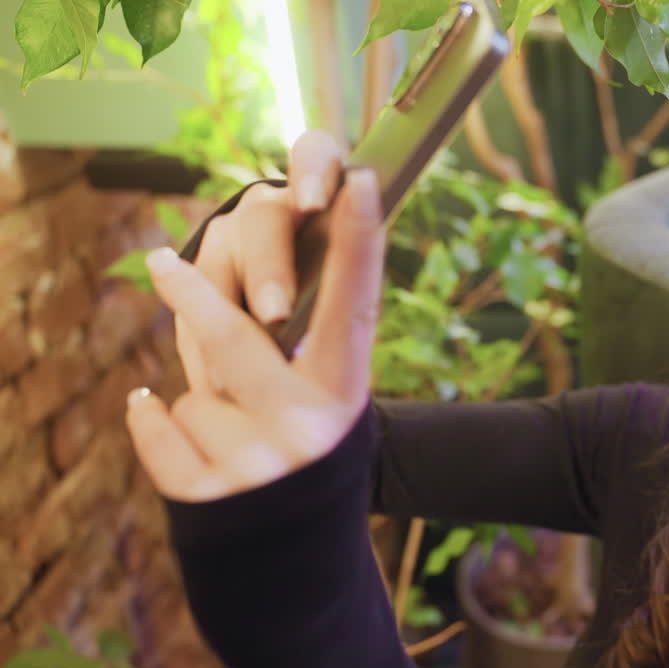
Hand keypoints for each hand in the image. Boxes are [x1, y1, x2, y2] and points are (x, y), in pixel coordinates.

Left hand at [125, 167, 383, 501]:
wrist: (291, 556)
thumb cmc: (304, 451)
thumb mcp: (319, 404)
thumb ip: (294, 346)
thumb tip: (221, 270)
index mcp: (346, 397)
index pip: (357, 306)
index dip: (361, 243)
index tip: (366, 182)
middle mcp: (310, 431)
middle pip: (235, 336)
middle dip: (192, 295)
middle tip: (160, 260)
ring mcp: (257, 468)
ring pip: (189, 390)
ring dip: (197, 400)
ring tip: (228, 430)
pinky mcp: (207, 500)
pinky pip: (155, 424)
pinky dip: (154, 422)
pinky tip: (168, 427)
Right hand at [175, 129, 345, 394]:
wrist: (291, 334)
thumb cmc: (339, 309)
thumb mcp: (352, 297)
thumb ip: (346, 286)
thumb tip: (325, 315)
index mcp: (322, 194)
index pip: (314, 154)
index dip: (313, 170)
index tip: (316, 199)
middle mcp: (272, 207)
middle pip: (263, 220)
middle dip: (269, 269)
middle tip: (275, 314)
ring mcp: (226, 235)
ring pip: (218, 260)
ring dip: (223, 313)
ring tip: (240, 367)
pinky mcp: (190, 273)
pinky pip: (190, 308)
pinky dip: (204, 347)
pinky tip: (217, 385)